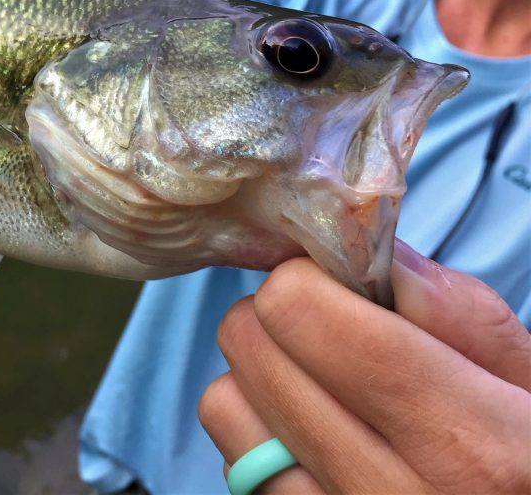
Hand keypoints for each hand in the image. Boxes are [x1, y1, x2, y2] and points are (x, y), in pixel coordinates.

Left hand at [199, 240, 530, 492]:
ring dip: (262, 372)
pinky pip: (232, 453)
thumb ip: (459, 313)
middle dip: (284, 314)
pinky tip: (310, 429)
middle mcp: (385, 492)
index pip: (301, 311)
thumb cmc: (527, 457)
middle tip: (333, 326)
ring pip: (223, 400)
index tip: (344, 285)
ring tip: (320, 378)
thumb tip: (367, 252)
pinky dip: (258, 427)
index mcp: (464, 440)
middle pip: (249, 342)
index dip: (312, 277)